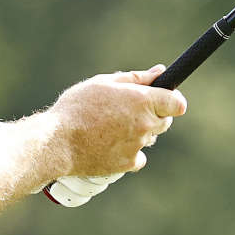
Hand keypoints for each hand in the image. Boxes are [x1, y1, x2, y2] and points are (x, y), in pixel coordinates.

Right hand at [47, 64, 187, 178]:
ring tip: (110, 127)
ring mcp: (138, 146)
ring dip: (139, 133)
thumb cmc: (77, 107)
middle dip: (152, 115)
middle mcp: (145, 124)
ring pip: (149, 138)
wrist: (57, 141)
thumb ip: (137, 78)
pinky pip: (138, 157)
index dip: (171, 100)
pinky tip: (109, 144)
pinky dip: (128, 152)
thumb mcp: (104, 83)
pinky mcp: (127, 164)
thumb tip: (160, 71)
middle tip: (126, 111)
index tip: (161, 100)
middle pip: (164, 121)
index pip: (177, 103)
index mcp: (142, 100)